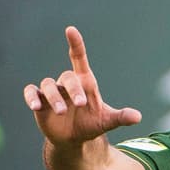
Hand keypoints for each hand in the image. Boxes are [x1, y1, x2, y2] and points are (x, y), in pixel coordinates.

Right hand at [22, 26, 141, 148]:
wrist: (74, 139)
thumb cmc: (91, 125)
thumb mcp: (107, 121)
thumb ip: (121, 117)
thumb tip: (138, 117)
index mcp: (84, 83)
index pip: (78, 58)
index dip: (75, 44)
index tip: (71, 30)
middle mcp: (67, 84)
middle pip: (67, 77)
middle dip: (73, 89)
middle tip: (81, 104)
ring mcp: (52, 92)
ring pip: (48, 84)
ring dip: (55, 97)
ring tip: (62, 112)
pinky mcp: (40, 101)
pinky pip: (31, 92)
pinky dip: (32, 96)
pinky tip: (36, 106)